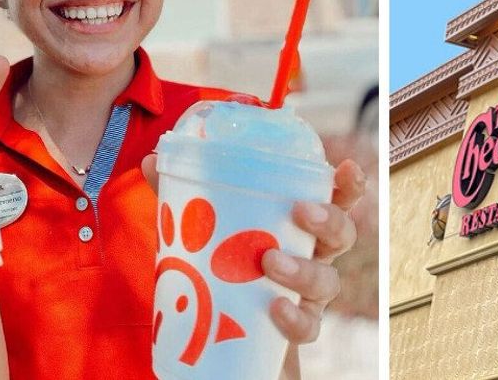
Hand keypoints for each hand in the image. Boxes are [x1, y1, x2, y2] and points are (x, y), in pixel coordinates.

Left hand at [138, 154, 366, 340]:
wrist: (217, 338)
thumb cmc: (221, 270)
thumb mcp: (202, 231)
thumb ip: (180, 196)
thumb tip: (149, 160)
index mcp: (297, 227)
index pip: (334, 200)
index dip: (348, 185)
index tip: (347, 168)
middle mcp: (312, 258)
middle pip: (342, 235)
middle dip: (330, 220)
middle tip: (301, 211)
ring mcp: (308, 297)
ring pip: (328, 280)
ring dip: (304, 269)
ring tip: (270, 260)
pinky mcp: (295, 331)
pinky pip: (308, 326)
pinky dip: (295, 318)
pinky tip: (276, 308)